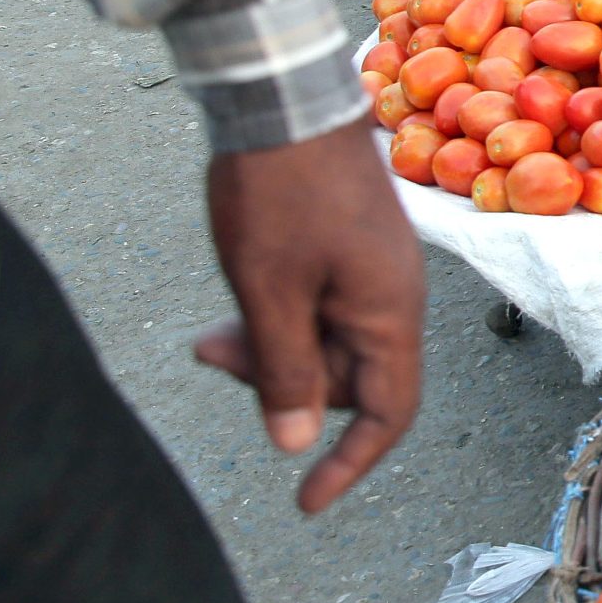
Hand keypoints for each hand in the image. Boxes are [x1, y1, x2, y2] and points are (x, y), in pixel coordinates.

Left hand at [193, 120, 424, 513]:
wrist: (287, 101)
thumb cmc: (282, 194)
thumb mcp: (270, 292)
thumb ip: (285, 371)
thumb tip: (293, 443)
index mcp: (388, 314)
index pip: (387, 413)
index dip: (349, 464)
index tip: (304, 501)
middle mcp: (393, 296)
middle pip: (348, 377)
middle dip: (282, 387)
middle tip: (213, 358)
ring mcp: (374, 269)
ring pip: (327, 340)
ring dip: (271, 350)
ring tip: (208, 335)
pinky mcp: (351, 246)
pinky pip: (321, 304)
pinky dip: (279, 317)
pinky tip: (235, 302)